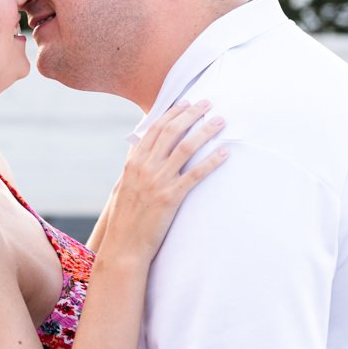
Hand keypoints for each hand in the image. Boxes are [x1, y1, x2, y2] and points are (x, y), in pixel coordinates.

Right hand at [104, 100, 226, 261]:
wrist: (124, 246)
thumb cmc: (125, 218)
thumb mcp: (123, 185)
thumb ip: (134, 164)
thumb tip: (140, 144)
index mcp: (134, 162)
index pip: (155, 128)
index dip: (173, 112)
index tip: (187, 102)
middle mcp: (145, 167)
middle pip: (172, 131)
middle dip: (192, 114)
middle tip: (208, 103)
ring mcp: (158, 181)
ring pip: (185, 148)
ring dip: (205, 131)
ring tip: (220, 121)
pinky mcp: (171, 198)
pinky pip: (195, 175)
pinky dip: (211, 162)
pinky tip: (224, 153)